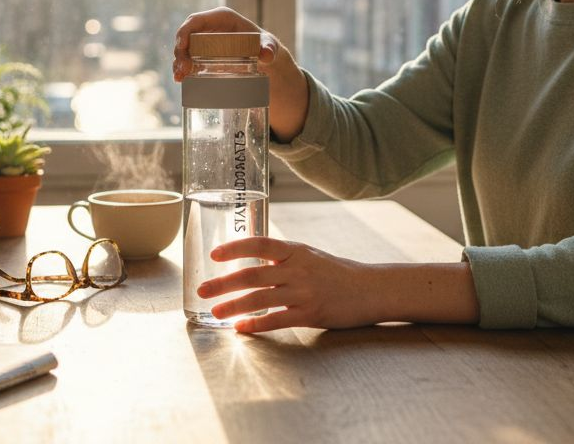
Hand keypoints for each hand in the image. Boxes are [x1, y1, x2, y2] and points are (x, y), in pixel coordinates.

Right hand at [173, 7, 309, 141]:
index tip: (181, 46)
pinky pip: (188, 59)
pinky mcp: (202, 53)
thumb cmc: (264, 45)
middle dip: (180, 52)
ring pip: (184, 49)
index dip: (185, 31)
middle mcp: (209, 27)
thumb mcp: (268, 45)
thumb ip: (269, 49)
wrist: (262, 57)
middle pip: (186, 36)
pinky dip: (183, 69)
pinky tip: (181, 80)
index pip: (196, 20)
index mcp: (221, 17)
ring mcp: (204, 40)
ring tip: (180, 78)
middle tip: (183, 70)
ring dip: (178, 62)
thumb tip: (267, 56)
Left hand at [196, 237, 380, 331]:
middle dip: (223, 283)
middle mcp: (297, 269)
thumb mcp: (309, 256)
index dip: (235, 248)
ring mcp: (304, 292)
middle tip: (202, 290)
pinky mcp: (311, 314)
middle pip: (252, 274)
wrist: (371, 290)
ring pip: (260, 299)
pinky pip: (277, 320)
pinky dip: (256, 324)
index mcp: (295, 251)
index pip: (260, 244)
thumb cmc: (338, 273)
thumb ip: (283, 258)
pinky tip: (242, 328)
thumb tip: (251, 258)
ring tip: (216, 312)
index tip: (214, 254)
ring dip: (234, 306)